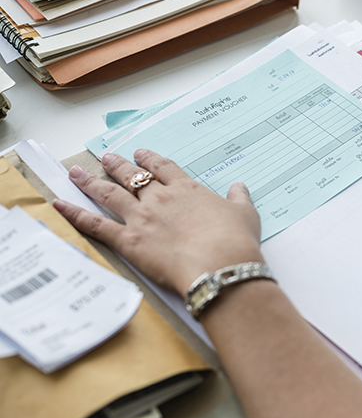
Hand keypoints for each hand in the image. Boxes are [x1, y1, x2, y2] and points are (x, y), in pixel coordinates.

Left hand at [53, 149, 263, 296]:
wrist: (220, 264)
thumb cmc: (235, 241)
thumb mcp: (245, 214)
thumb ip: (239, 198)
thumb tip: (239, 187)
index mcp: (187, 190)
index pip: (164, 168)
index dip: (151, 159)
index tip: (142, 152)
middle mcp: (160, 198)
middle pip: (133, 176)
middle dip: (117, 165)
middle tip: (106, 157)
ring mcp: (141, 218)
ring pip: (109, 194)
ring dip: (90, 182)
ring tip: (77, 173)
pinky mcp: (128, 240)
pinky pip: (95, 224)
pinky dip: (74, 214)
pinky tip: (59, 204)